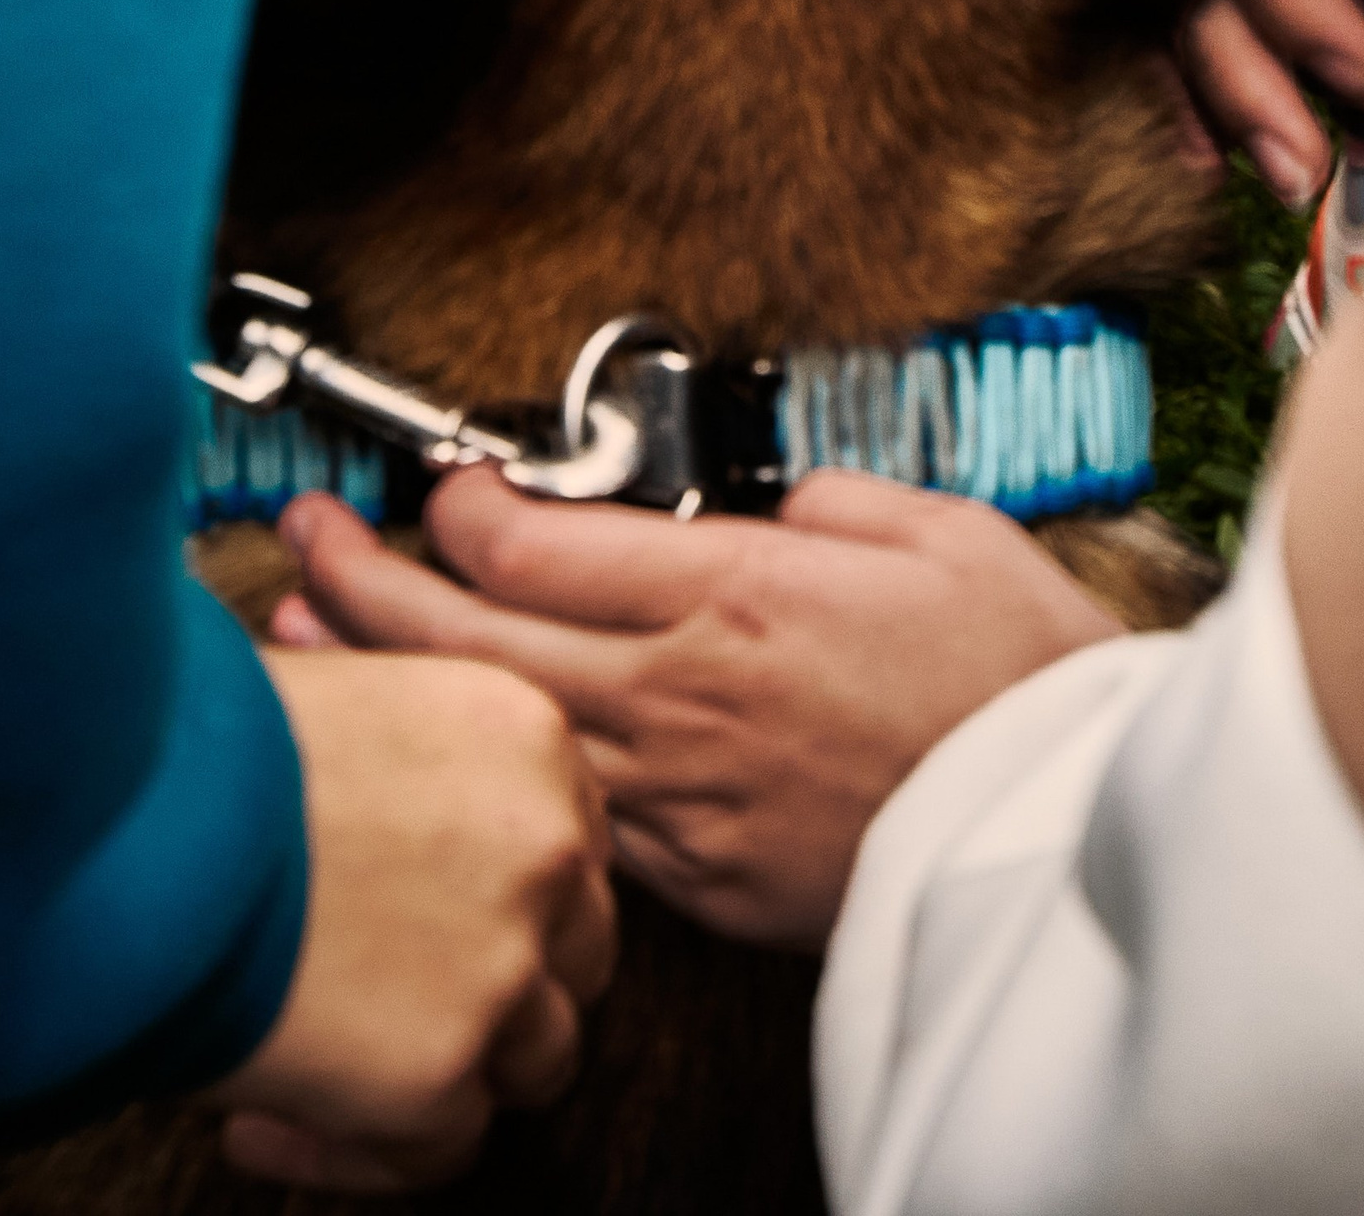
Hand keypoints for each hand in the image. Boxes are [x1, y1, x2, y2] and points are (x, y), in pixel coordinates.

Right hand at [203, 644, 615, 1193]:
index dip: (505, 885)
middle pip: (577, 943)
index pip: (566, 834)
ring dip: (451, 1072)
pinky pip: (442, 1149)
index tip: (425, 914)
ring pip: (537, 1053)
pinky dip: (356, 1152)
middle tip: (401, 1001)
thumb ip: (401, 755)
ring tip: (335, 1074)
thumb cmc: (196, 739)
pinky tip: (260, 1129)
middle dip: (507, 979)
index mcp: (526, 736)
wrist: (128, 816)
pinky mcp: (438, 1074)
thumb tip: (373, 794)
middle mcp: (546, 847)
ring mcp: (505, 967)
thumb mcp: (339, 689)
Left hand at [275, 470, 1120, 952]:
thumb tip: (766, 504)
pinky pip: (577, 818)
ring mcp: (678, 795)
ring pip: (495, 734)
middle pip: (471, 638)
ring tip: (312, 645)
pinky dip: (503, 774)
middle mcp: (679, 692)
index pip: (530, 545)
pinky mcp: (697, 878)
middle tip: (300, 539)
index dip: (458, 506)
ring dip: (395, 685)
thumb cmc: (1015, 672)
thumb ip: (825, 500)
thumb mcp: (934, 525)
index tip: (438, 485)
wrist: (1064, 829)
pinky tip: (461, 753)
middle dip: (361, 581)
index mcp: (729, 590)